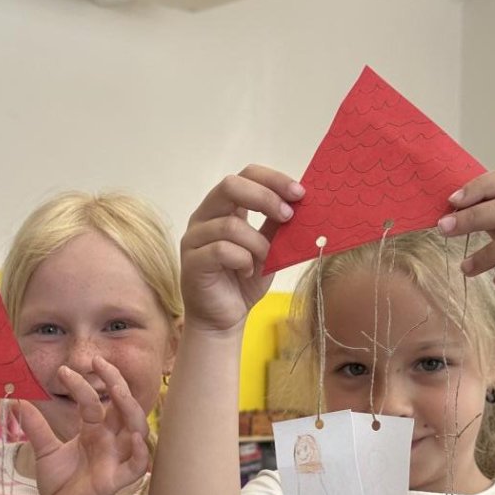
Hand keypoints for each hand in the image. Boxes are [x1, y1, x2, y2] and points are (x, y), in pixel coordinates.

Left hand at [14, 357, 149, 494]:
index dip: (82, 384)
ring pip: (137, 428)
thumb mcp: (44, 451)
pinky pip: (137, 465)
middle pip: (124, 406)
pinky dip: (140, 451)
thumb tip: (16, 400)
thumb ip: (35, 427)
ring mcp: (116, 459)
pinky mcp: (116, 480)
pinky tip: (134, 436)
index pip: (95, 401)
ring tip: (119, 391)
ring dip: (131, 408)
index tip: (63, 370)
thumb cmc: (61, 485)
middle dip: (116, 383)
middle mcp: (110, 441)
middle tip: (100, 362)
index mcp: (95, 431)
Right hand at [182, 166, 303, 332]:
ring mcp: (194, 238)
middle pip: (230, 185)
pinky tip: (247, 272)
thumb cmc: (244, 282)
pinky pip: (222, 250)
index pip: (246, 175)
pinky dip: (243, 261)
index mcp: (224, 207)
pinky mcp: (192, 262)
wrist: (223, 319)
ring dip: (258, 244)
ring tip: (265, 260)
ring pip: (230, 225)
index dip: (273, 180)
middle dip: (265, 198)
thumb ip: (277, 224)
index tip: (299, 193)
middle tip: (288, 216)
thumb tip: (302, 201)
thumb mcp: (268, 248)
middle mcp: (205, 217)